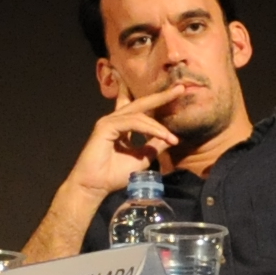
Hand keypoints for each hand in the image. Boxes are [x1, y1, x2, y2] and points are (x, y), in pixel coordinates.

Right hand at [64, 97, 183, 202]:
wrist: (95, 186)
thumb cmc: (113, 174)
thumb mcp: (142, 158)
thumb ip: (154, 146)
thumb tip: (171, 139)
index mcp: (122, 126)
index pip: (140, 108)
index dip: (157, 100)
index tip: (176, 92)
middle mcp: (115, 120)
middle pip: (141, 103)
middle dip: (161, 96)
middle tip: (180, 88)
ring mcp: (109, 121)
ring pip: (139, 115)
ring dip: (158, 126)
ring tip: (171, 137)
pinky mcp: (106, 127)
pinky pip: (133, 123)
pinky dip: (149, 129)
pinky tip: (162, 136)